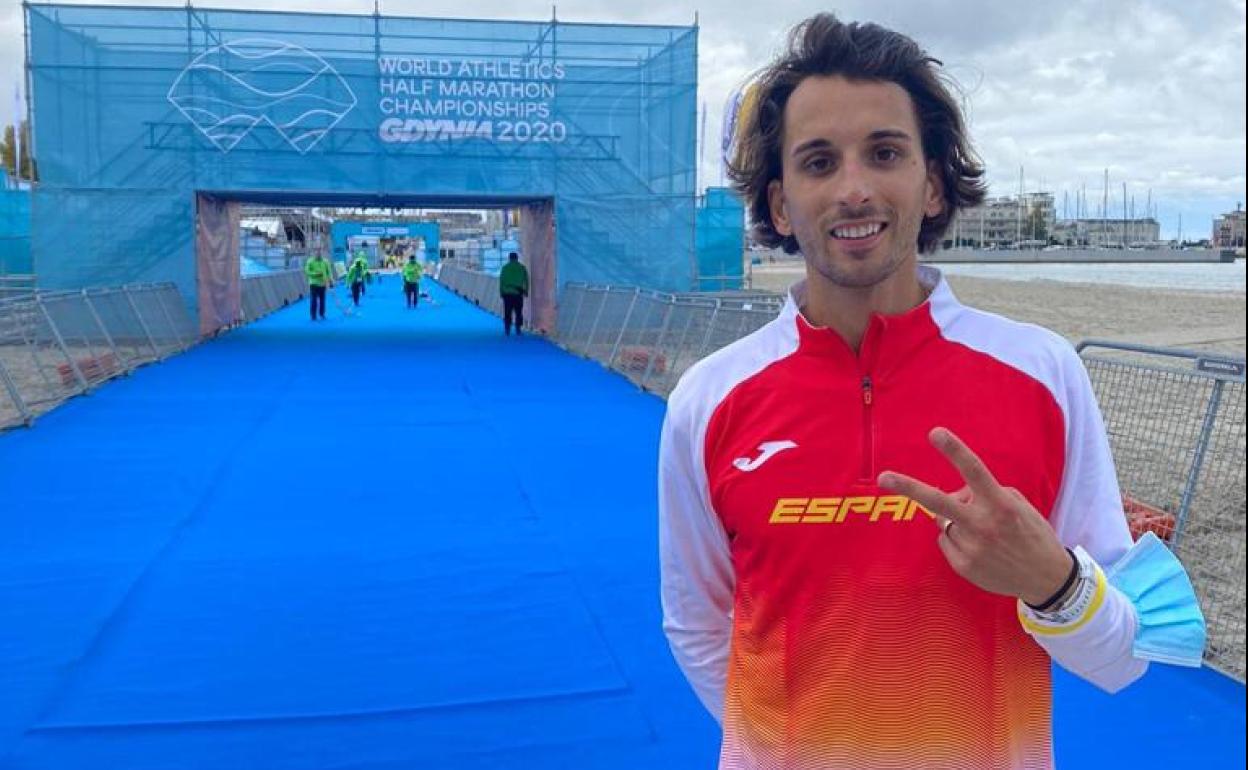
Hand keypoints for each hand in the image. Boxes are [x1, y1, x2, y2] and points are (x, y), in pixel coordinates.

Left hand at [878, 427, 1073, 605]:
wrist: (1046, 578)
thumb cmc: (1030, 533)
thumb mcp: (1017, 504)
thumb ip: (984, 493)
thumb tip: (955, 495)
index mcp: (1000, 504)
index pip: (974, 470)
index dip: (954, 450)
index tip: (935, 433)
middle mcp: (983, 525)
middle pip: (937, 501)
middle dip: (908, 488)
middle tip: (883, 477)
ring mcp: (971, 547)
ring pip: (944, 521)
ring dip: (956, 521)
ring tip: (984, 534)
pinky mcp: (963, 566)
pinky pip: (946, 541)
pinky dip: (957, 540)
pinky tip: (981, 549)